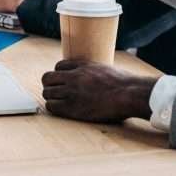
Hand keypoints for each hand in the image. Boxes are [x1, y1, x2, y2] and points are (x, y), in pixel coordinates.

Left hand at [41, 60, 157, 122]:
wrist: (128, 94)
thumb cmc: (123, 84)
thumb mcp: (105, 69)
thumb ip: (93, 70)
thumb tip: (89, 75)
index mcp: (82, 65)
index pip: (59, 66)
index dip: (60, 74)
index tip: (63, 81)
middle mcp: (74, 76)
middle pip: (47, 78)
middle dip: (50, 84)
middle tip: (56, 91)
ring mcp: (72, 91)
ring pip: (47, 92)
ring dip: (51, 97)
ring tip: (58, 102)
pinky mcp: (73, 107)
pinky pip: (52, 106)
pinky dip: (53, 107)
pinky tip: (60, 109)